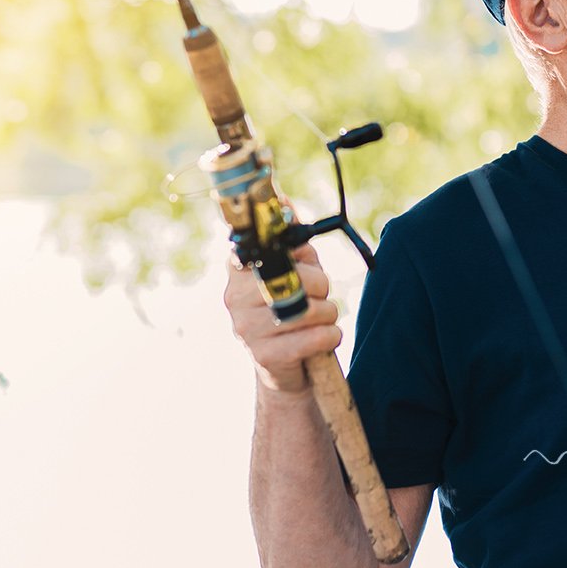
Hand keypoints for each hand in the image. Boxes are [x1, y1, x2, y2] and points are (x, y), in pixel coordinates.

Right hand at [224, 241, 340, 392]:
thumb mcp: (295, 270)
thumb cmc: (292, 309)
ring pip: (311, 308)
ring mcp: (246, 328)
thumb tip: (285, 200)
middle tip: (319, 296)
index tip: (302, 255)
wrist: (284, 367)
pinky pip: (316, 336)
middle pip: (297, 277)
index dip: (289, 249)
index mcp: (239, 271)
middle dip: (321, 285)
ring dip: (329, 313)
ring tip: (320, 319)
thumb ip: (293, 240)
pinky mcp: (264, 355)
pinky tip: (323, 338)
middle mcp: (235, 297)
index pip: (261, 245)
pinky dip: (331, 336)